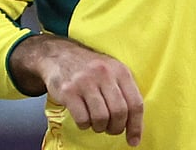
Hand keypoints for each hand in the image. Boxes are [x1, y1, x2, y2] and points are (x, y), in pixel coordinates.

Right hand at [10, 34, 144, 145]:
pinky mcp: (68, 91)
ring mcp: (85, 82)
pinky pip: (82, 119)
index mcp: (120, 70)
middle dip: (116, 128)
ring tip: (96, 123)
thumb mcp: (112, 72)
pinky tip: (83, 118)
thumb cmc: (90, 68)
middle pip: (119, 112)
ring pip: (101, 118)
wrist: (59, 55)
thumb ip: (124, 93)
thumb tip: (135, 126)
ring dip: (100, 127)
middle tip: (111, 129)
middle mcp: (104, 74)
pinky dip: (84, 125)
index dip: (136, 126)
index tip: (134, 140)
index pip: (135, 103)